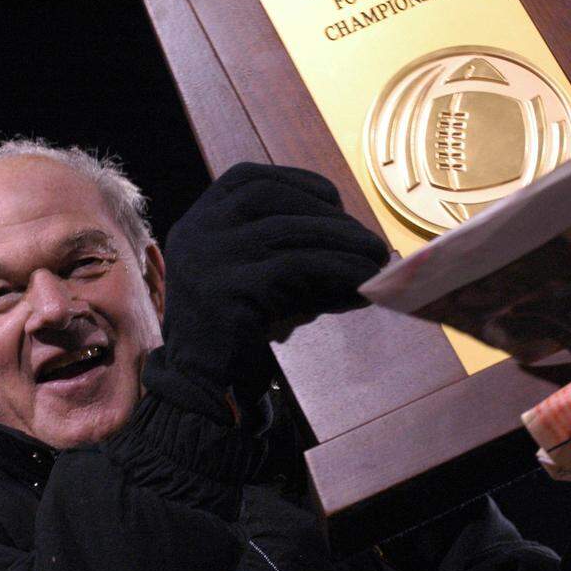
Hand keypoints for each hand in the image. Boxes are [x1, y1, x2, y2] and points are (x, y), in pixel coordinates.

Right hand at [161, 162, 387, 405]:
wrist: (201, 391)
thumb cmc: (238, 335)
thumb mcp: (259, 281)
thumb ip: (293, 253)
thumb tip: (362, 245)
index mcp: (196, 224)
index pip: (244, 179)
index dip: (294, 181)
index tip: (332, 199)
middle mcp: (195, 234)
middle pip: (267, 196)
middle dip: (322, 210)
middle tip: (363, 237)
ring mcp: (207, 259)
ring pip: (285, 229)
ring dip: (340, 238)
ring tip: (375, 258)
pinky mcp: (227, 289)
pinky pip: (293, 266)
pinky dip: (335, 268)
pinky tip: (360, 282)